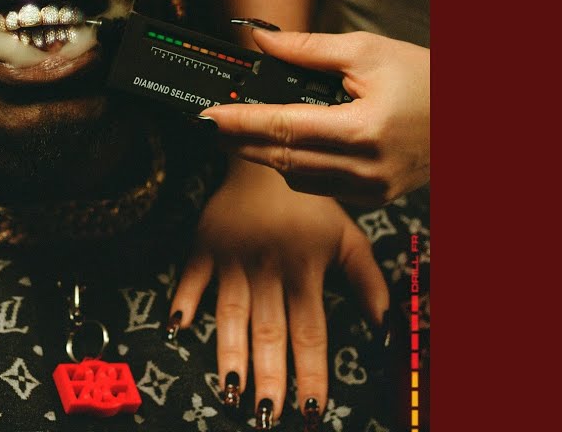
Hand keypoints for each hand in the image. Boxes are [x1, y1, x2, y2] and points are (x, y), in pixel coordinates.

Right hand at [169, 160, 387, 424]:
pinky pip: (190, 278)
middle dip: (269, 376)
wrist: (265, 156)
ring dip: (229, 353)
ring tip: (229, 392)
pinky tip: (175, 329)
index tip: (313, 407)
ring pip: (231, 314)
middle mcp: (269, 269)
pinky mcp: (204, 247)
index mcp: (305, 269)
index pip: (311, 331)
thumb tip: (386, 327)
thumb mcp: (347, 236)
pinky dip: (182, 300)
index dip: (312, 371)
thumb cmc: (309, 202)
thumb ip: (367, 281)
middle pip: (269, 330)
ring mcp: (233, 259)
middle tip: (267, 415)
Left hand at [201, 28, 428, 206]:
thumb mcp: (367, 51)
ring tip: (242, 131)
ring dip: (265, 154)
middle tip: (210, 124)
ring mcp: (368, 190)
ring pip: (294, 177)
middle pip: (280, 158)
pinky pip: (317, 187)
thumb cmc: (425, 79)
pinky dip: (295, 167)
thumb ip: (307, 49)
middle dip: (240, 141)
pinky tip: (286, 146)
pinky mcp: (371, 200)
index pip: (282, 127)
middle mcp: (363, 168)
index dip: (238, 122)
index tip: (205, 116)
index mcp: (362, 129)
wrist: (474, 119)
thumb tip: (260, 41)